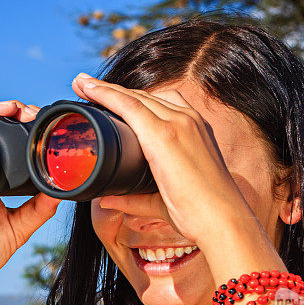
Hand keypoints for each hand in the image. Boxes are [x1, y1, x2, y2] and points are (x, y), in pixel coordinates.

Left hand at [71, 73, 247, 245]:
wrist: (223, 220)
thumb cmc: (200, 215)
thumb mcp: (163, 201)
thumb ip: (134, 199)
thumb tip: (107, 200)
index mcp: (195, 131)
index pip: (159, 105)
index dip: (131, 100)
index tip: (108, 98)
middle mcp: (189, 119)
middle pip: (144, 97)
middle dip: (114, 91)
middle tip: (84, 85)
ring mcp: (179, 123)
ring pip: (134, 97)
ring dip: (104, 88)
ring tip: (80, 83)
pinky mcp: (165, 134)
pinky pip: (128, 105)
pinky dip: (105, 94)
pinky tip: (87, 89)